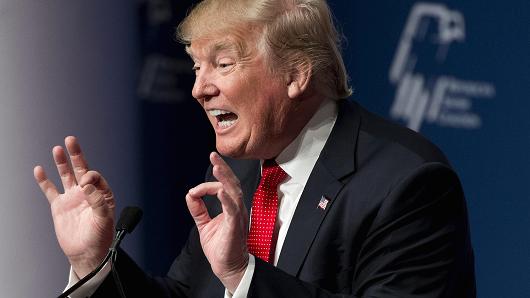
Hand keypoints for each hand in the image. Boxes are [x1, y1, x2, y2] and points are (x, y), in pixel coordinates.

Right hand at [34, 136, 114, 277]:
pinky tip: (39, 170)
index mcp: (102, 194)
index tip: (86, 181)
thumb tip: (87, 186)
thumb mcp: (104, 219)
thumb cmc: (101, 237)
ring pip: (66, 176)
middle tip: (71, 140)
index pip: (95, 177)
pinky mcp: (59, 206)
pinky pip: (50, 190)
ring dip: (62, 163)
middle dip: (76, 155)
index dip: (91, 175)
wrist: (86, 253)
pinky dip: (44, 180)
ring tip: (58, 149)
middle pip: (81, 169)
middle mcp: (87, 193)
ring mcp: (72, 198)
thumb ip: (98, 201)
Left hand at [186, 152, 248, 292]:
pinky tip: (220, 192)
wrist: (228, 268)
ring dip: (225, 179)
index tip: (194, 192)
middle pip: (232, 184)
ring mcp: (237, 217)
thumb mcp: (205, 225)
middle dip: (222, 168)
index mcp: (231, 207)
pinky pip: (233, 211)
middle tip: (214, 155)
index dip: (207, 185)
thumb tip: (190, 195)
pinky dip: (227, 200)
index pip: (221, 187)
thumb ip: (198, 209)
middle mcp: (236, 209)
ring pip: (234, 193)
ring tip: (217, 167)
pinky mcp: (235, 227)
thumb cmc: (222, 248)